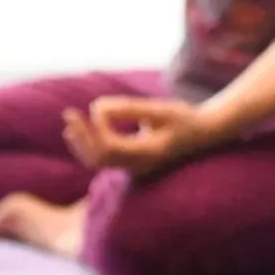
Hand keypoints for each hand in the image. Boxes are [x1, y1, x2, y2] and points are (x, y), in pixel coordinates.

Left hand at [63, 96, 212, 175]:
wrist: (205, 133)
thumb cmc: (185, 118)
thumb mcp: (160, 110)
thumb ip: (129, 108)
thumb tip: (97, 108)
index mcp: (147, 155)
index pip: (109, 148)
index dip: (95, 129)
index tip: (94, 107)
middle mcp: (139, 166)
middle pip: (99, 159)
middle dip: (82, 137)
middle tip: (68, 114)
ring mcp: (136, 167)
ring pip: (99, 162)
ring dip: (83, 143)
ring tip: (69, 123)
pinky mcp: (134, 162)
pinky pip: (106, 159)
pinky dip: (91, 146)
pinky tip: (80, 132)